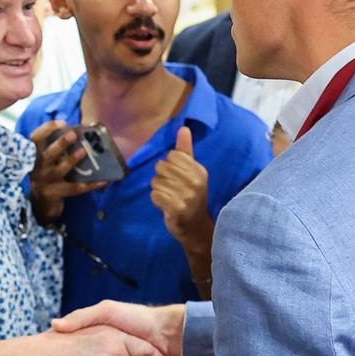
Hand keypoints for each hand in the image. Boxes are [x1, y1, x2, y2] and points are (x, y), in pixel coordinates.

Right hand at [29, 121, 106, 224]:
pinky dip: (90, 185)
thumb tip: (83, 130)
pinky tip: (103, 180)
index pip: (36, 138)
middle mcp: (37, 167)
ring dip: (71, 160)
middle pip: (47, 153)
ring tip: (83, 152)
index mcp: (34, 155)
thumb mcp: (46, 159)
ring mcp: (45, 182)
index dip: (48, 129)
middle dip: (60, 143)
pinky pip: (74, 188)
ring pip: (59, 170)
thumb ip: (56, 146)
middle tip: (73, 135)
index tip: (63, 123)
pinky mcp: (54, 194)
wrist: (40, 202)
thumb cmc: (47, 174)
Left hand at [151, 127, 213, 246]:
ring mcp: (187, 196)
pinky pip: (154, 194)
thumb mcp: (192, 173)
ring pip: (156, 181)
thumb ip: (186, 151)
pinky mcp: (176, 208)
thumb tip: (183, 128)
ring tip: (169, 197)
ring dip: (158, 189)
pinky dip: (156, 200)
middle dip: (162, 177)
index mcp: (199, 171)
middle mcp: (195, 182)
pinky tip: (165, 204)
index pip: (172, 155)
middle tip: (172, 188)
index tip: (177, 177)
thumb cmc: (191, 197)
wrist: (195, 227)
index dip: (169, 165)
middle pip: (161, 167)